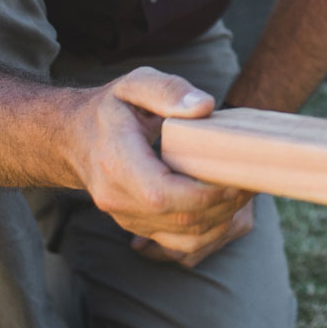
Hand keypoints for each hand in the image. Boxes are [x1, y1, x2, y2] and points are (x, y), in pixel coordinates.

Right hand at [72, 68, 253, 264]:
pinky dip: (209, 230)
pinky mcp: (138, 226)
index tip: (236, 175)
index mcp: (116, 162)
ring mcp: (126, 218)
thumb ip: (167, 90)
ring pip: (184, 239)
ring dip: (221, 221)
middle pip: (180, 220)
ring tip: (243, 192)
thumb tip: (204, 107)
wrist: (74, 139)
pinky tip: (225, 205)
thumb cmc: (111, 108)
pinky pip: (179, 244)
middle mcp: (117, 198)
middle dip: (223, 206)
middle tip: (252, 180)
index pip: (163, 194)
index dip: (205, 193)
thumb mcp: (135, 84)